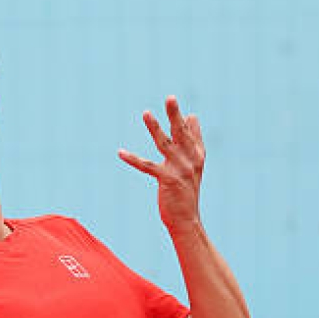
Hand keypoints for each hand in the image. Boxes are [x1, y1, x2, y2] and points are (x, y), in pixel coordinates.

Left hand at [118, 95, 204, 229]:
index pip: (191, 134)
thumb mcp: (194, 165)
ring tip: (146, 113)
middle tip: (170, 98)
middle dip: (175, 115)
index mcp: (197, 156)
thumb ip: (193, 141)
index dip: (185, 120)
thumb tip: (192, 117)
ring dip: (154, 128)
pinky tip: (121, 152)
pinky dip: (133, 159)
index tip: (173, 102)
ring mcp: (179, 170)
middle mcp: (190, 161)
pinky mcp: (167, 180)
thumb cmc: (186, 192)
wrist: (186, 219)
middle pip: (181, 133)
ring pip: (164, 144)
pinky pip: (147, 166)